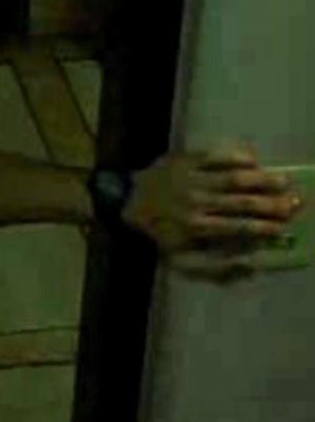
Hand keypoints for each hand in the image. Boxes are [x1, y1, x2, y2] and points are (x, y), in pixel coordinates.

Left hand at [121, 138, 305, 283]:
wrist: (127, 199)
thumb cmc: (159, 230)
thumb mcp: (180, 257)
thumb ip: (215, 266)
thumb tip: (251, 266)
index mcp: (197, 227)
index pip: (240, 227)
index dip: (265, 227)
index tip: (284, 227)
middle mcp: (197, 202)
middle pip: (243, 203)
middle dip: (273, 204)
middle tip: (295, 203)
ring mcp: (193, 178)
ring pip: (235, 178)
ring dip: (263, 179)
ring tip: (284, 181)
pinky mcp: (187, 159)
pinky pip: (217, 155)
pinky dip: (239, 156)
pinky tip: (255, 161)